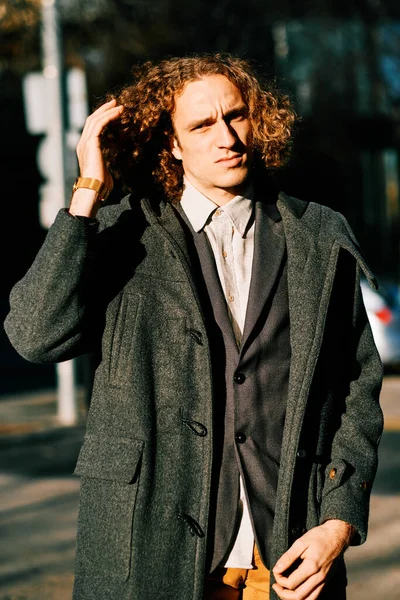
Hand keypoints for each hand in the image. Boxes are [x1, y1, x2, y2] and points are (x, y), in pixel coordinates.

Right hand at [70, 99, 123, 216]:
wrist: (93, 190)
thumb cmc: (100, 186)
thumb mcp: (104, 171)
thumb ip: (106, 165)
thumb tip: (111, 169)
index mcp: (85, 149)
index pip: (92, 128)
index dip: (101, 118)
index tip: (112, 112)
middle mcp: (83, 143)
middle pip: (92, 120)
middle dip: (104, 110)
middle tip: (115, 102)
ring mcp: (85, 142)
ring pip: (95, 119)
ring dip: (108, 110)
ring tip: (119, 105)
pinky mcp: (90, 143)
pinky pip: (99, 124)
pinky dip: (109, 116)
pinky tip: (118, 113)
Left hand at [272, 520, 353, 599]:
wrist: (336, 536)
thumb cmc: (319, 537)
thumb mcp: (301, 542)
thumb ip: (288, 557)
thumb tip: (277, 568)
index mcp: (312, 567)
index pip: (291, 583)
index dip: (280, 579)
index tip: (275, 571)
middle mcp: (319, 578)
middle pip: (299, 596)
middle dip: (283, 593)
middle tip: (275, 585)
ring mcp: (324, 581)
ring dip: (293, 598)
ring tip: (283, 590)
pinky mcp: (326, 582)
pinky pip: (314, 596)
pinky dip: (303, 597)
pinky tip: (296, 590)